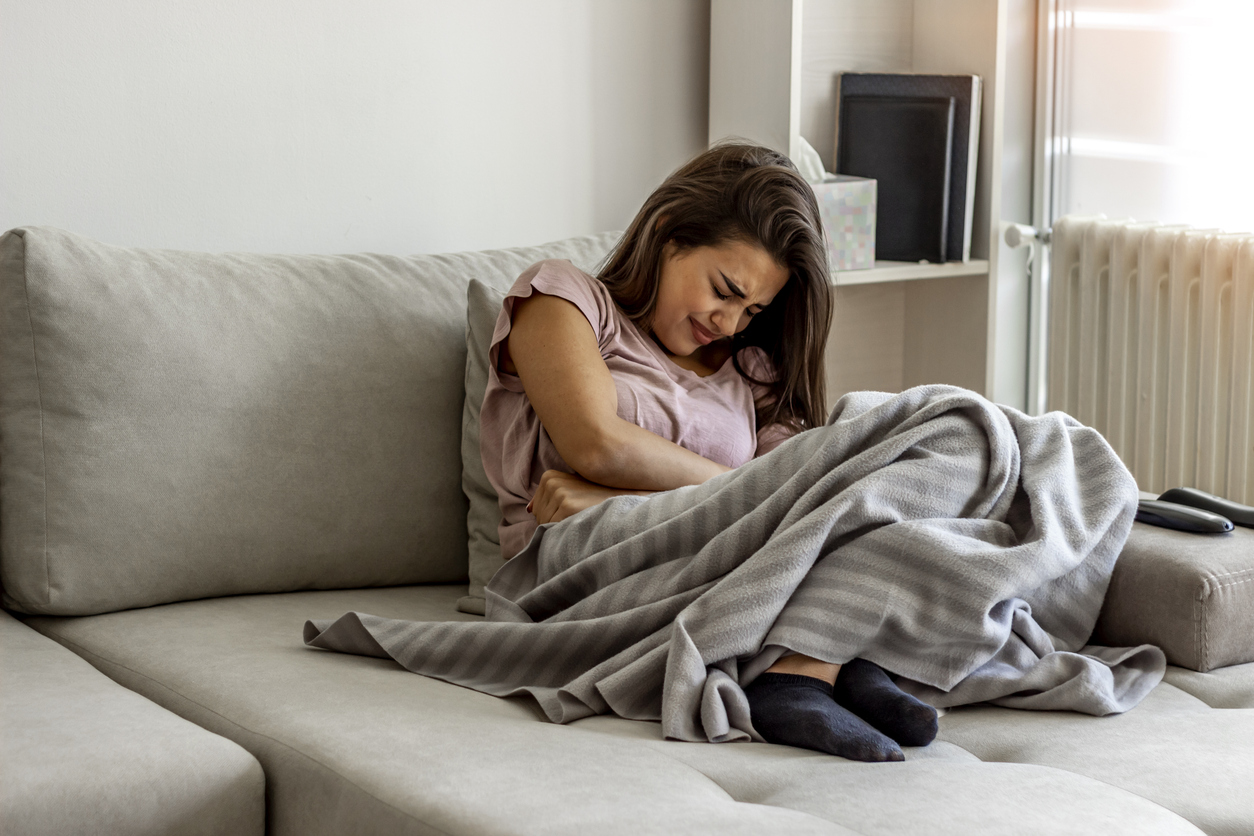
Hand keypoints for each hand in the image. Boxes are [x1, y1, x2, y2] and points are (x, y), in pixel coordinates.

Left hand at [528, 470, 644, 524]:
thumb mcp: (571, 490)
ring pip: (544, 523)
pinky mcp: (566, 506)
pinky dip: (564, 531)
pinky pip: (553, 528)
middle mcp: (551, 482)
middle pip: (538, 516)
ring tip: (579, 518)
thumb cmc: (596, 499)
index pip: (535, 508)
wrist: (622, 499)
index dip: (552, 515)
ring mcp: (559, 493)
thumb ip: (550, 497)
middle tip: (577, 515)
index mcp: (549, 476)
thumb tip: (528, 509)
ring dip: (559, 527)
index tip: (571, 510)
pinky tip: (580, 522)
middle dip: (554, 521)